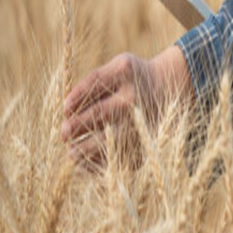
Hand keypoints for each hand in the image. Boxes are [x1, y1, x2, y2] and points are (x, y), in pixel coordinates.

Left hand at [61, 45, 191, 168]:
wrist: (168, 91)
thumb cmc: (132, 79)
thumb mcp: (117, 67)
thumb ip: (92, 81)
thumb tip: (67, 110)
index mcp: (123, 73)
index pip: (93, 84)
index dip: (75, 99)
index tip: (65, 110)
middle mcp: (132, 98)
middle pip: (97, 115)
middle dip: (75, 127)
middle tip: (64, 134)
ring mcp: (139, 122)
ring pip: (105, 141)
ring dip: (83, 150)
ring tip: (72, 153)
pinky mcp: (144, 144)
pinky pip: (117, 159)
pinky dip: (98, 164)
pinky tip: (85, 165)